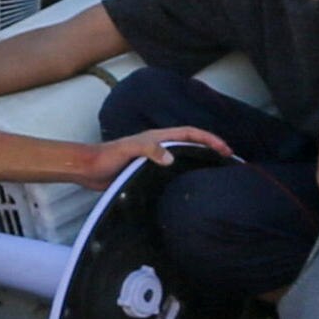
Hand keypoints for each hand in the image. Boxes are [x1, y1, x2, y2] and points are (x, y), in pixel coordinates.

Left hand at [88, 126, 228, 178]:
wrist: (89, 168)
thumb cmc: (107, 157)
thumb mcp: (128, 150)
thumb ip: (149, 150)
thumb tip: (172, 157)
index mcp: (158, 137)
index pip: (190, 133)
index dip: (209, 139)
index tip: (225, 149)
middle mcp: (160, 145)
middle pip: (192, 143)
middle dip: (212, 148)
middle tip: (229, 159)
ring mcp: (155, 158)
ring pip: (185, 155)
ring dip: (202, 160)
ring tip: (217, 171)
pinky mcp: (149, 170)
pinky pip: (175, 169)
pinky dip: (188, 172)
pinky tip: (192, 184)